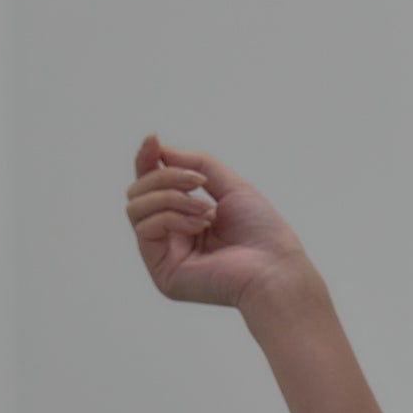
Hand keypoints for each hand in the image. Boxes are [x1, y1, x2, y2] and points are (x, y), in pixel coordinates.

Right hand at [125, 133, 316, 311]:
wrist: (276, 268)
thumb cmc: (262, 232)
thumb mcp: (230, 186)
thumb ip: (197, 165)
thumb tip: (160, 151)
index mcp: (186, 221)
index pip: (152, 186)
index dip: (147, 159)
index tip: (153, 139)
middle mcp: (172, 240)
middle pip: (138, 192)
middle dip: (166, 178)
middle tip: (199, 184)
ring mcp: (165, 257)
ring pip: (136, 208)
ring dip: (171, 198)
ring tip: (207, 212)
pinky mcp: (163, 273)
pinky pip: (146, 228)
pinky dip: (172, 218)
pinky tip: (201, 226)